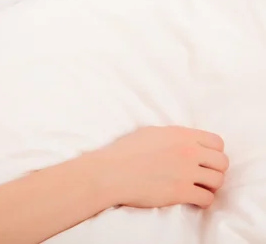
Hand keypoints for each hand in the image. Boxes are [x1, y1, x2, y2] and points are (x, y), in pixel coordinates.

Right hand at [100, 126, 228, 208]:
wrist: (111, 172)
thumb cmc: (125, 152)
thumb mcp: (151, 133)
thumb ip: (173, 137)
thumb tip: (185, 142)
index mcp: (181, 135)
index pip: (217, 142)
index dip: (213, 152)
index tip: (205, 159)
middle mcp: (188, 151)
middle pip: (222, 162)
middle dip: (215, 169)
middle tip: (203, 175)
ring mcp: (186, 172)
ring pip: (218, 181)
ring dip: (210, 186)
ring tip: (198, 187)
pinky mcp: (181, 192)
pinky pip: (207, 199)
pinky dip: (202, 201)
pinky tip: (192, 199)